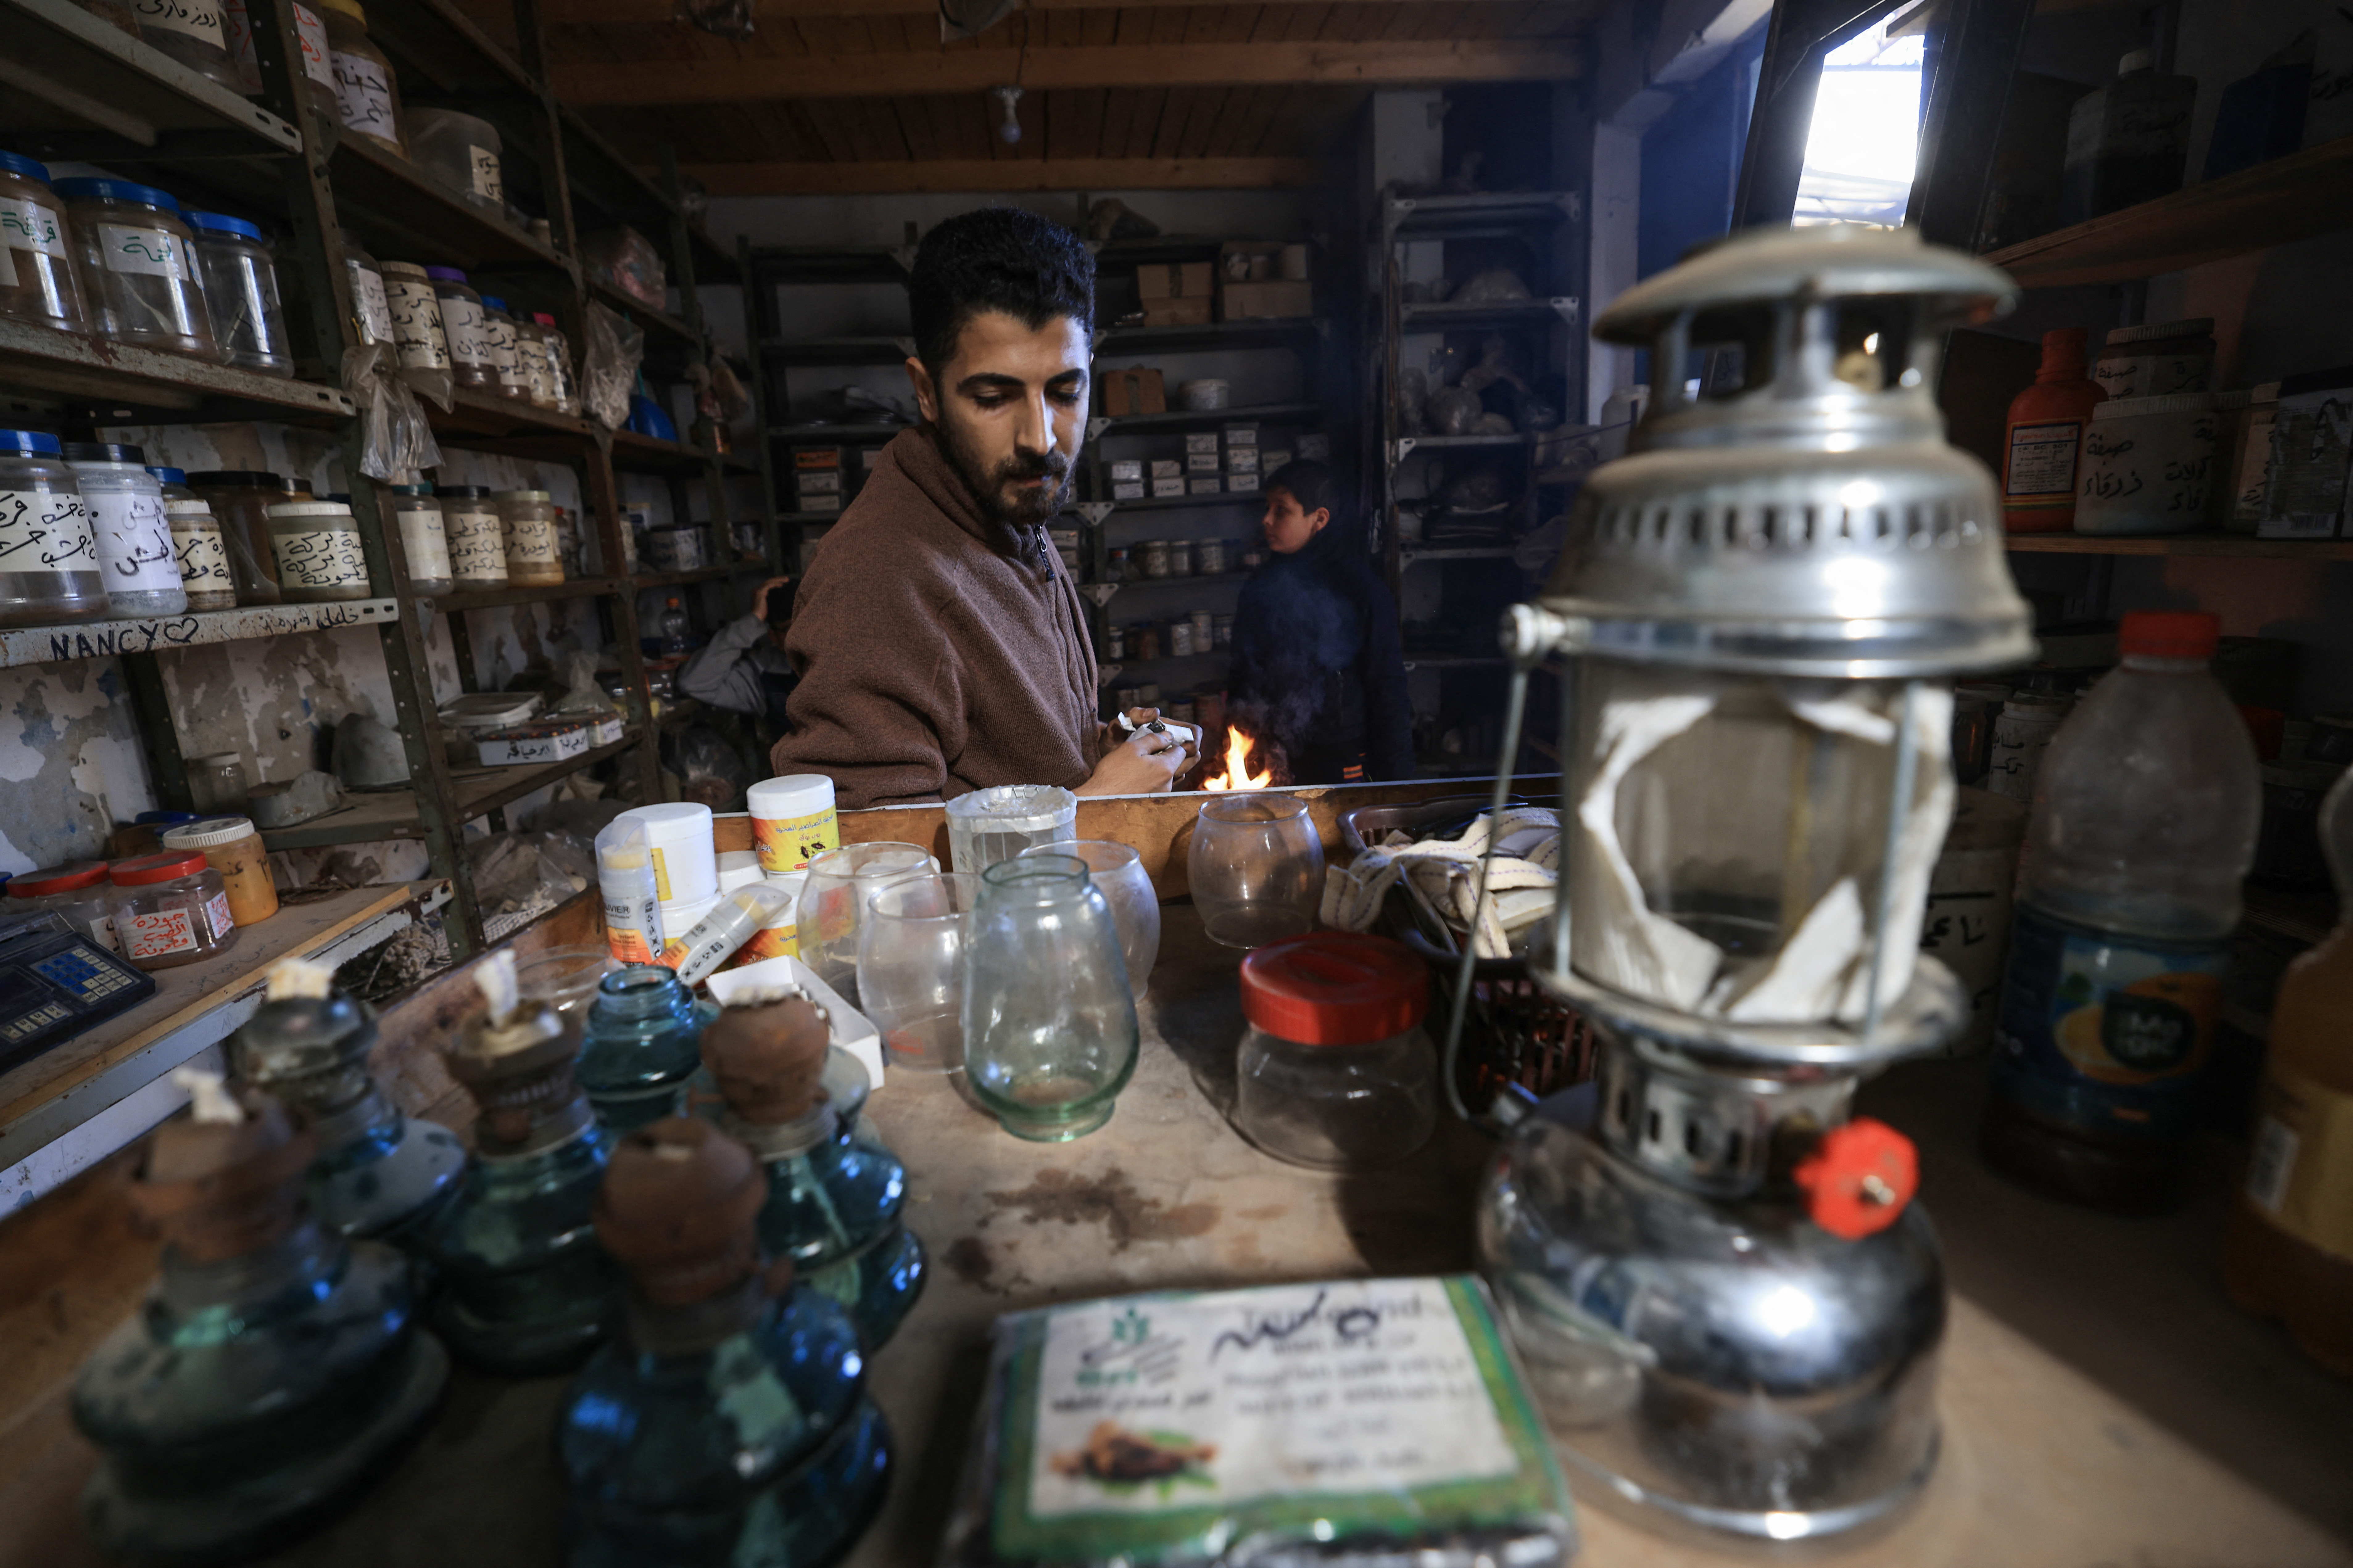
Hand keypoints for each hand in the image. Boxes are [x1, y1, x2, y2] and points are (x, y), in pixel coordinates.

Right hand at [752, 575, 792, 620]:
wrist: (756, 619)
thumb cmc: (762, 615)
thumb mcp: (768, 605)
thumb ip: (771, 600)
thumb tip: (781, 599)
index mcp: (758, 592)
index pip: (767, 584)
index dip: (775, 582)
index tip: (783, 583)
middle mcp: (756, 589)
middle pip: (768, 581)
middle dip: (778, 579)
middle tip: (787, 579)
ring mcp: (757, 590)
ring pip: (769, 581)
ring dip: (778, 580)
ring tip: (786, 580)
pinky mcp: (760, 592)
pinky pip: (769, 585)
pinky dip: (775, 583)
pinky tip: (781, 584)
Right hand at [1077, 723, 1195, 795]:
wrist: (1100, 798)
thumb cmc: (1113, 773)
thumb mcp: (1132, 748)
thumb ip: (1153, 740)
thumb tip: (1168, 736)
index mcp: (1165, 768)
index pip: (1182, 751)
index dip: (1173, 742)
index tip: (1163, 739)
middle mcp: (1168, 784)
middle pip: (1181, 765)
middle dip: (1175, 754)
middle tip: (1161, 748)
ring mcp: (1161, 795)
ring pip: (1173, 776)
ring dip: (1166, 767)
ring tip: (1150, 760)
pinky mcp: (1153, 801)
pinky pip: (1163, 786)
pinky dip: (1159, 778)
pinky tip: (1145, 774)